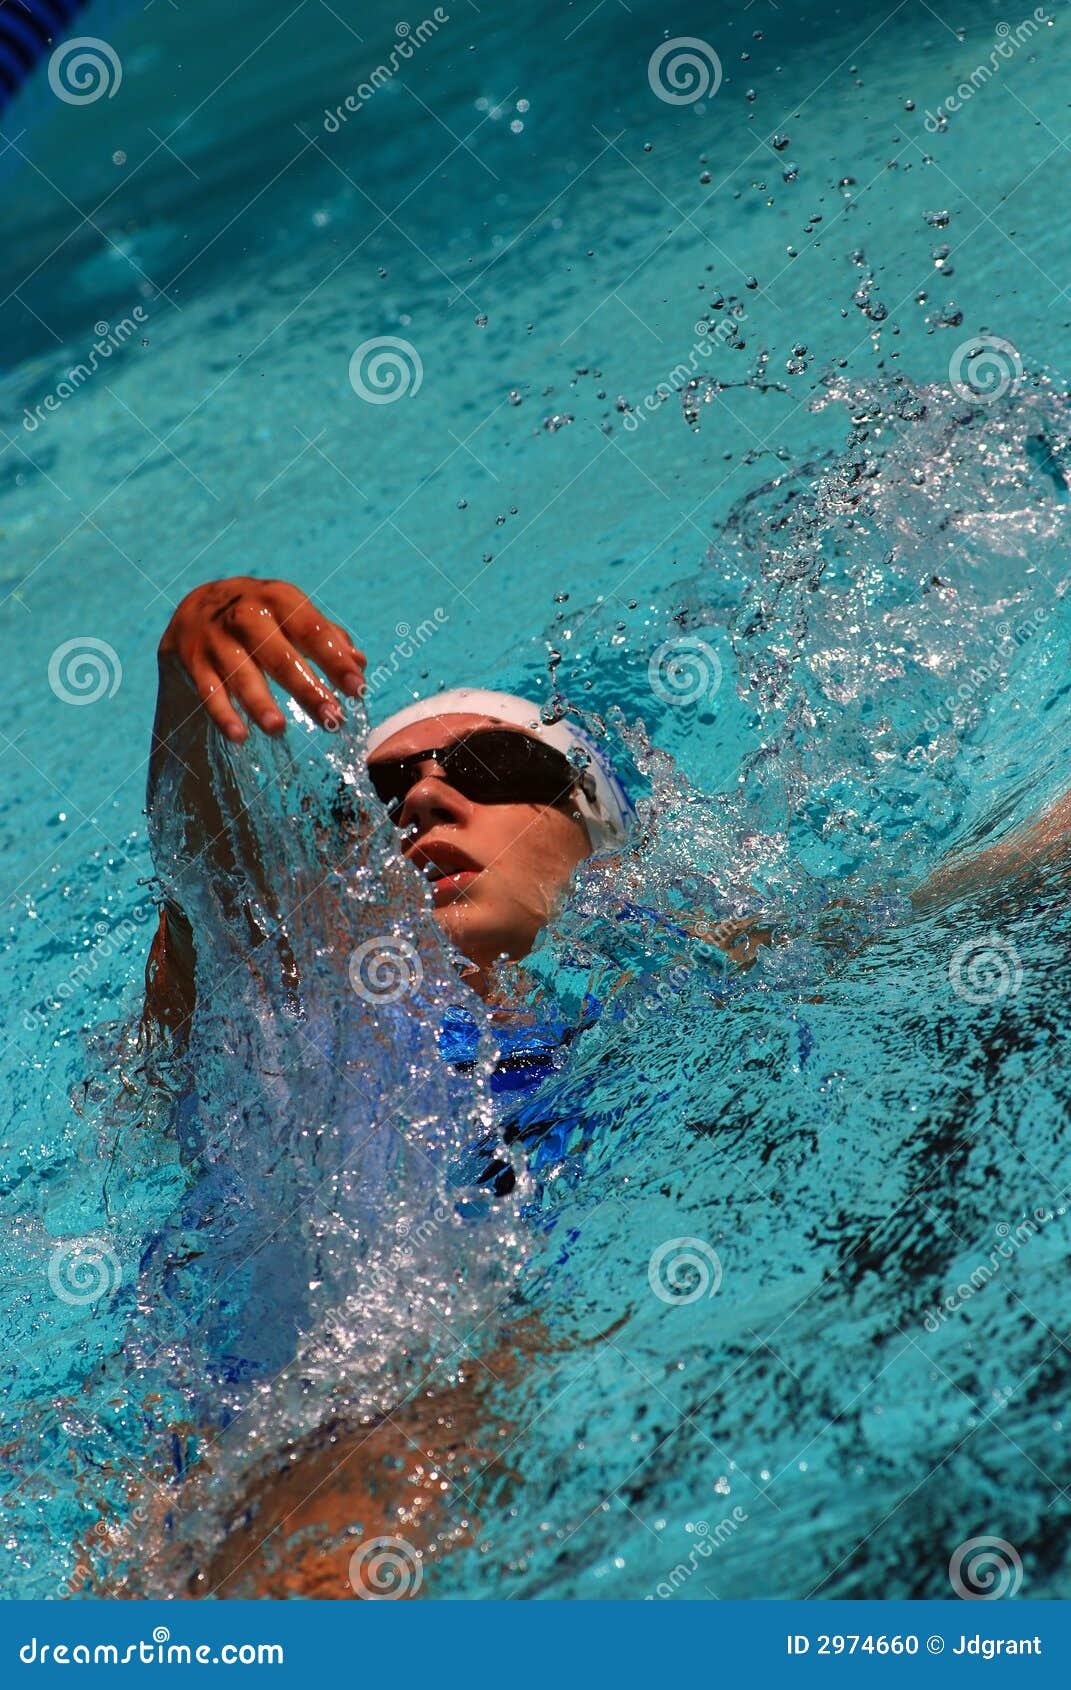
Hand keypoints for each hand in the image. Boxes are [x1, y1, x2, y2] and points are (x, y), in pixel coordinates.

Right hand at [159, 577, 365, 741]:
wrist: (195, 608)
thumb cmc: (263, 617)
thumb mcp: (293, 615)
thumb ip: (326, 637)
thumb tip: (359, 663)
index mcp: (279, 598)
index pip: (312, 631)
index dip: (336, 661)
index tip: (358, 690)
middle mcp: (246, 614)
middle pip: (280, 656)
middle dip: (307, 689)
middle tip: (332, 719)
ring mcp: (217, 638)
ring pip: (241, 674)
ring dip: (260, 703)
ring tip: (280, 730)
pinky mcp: (194, 662)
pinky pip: (209, 691)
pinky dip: (223, 714)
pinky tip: (240, 737)